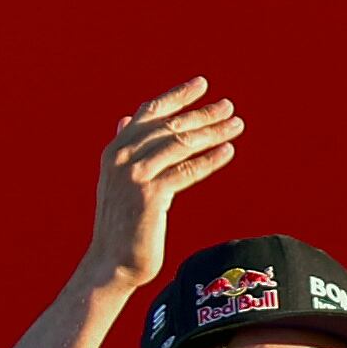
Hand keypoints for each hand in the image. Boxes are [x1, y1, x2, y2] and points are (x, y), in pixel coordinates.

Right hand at [85, 79, 243, 290]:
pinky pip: (186, 172)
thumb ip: (125, 149)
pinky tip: (227, 151)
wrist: (110, 263)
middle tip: (229, 106)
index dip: (177, 96)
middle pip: (171, 126)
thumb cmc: (121, 226)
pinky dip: (209, 160)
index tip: (201, 84)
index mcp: (116, 149)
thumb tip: (127, 119)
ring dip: (212, 132)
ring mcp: (135, 175)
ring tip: (236, 124)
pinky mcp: (149, 195)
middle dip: (202, 114)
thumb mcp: (117, 181)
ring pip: (180, 145)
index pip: (150, 113)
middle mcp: (122, 156)